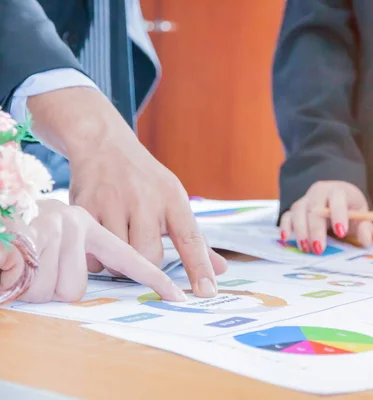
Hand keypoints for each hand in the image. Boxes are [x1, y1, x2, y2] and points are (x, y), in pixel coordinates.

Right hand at [27, 87, 226, 297]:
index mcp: (172, 198)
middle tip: (140, 248)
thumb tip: (222, 271)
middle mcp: (145, 199)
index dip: (199, 268)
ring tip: (120, 241)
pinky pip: (92, 253)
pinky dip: (97, 257)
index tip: (207, 293)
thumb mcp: (174, 200)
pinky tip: (101, 240)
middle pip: (150, 257)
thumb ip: (195, 239)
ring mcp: (113, 202)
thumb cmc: (146, 180)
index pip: (191, 239)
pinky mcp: (85, 207)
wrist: (104, 144)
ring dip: (120, 262)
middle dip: (146, 264)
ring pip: (120, 259)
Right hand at [279, 181, 372, 253]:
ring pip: (298, 211)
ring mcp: (305, 200)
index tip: (341, 232)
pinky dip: (285, 226)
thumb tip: (367, 238)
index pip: (337, 197)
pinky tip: (286, 238)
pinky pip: (286, 215)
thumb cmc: (349, 209)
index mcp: (339, 191)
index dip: (338, 214)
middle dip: (316, 229)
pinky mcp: (294, 210)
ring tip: (306, 249)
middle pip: (314, 207)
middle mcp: (319, 192)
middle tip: (319, 249)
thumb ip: (365, 229)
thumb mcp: (361, 217)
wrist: (335, 198)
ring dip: (300, 231)